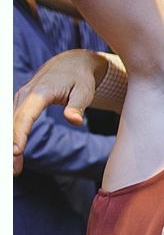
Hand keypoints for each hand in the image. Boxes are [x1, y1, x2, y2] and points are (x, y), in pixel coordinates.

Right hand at [13, 50, 106, 175]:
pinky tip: (13, 157)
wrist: (71, 63)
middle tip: (12, 171)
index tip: (15, 151)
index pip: (25, 116)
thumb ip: (78, 106)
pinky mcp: (21, 104)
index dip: (19, 134)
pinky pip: (12, 123)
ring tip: (12, 169)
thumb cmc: (81, 79)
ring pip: (9, 124)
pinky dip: (11, 139)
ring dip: (8, 146)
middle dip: (9, 147)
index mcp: (40, 93)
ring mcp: (20, 99)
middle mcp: (25, 95)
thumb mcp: (84, 91)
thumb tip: (74, 120)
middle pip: (12, 124)